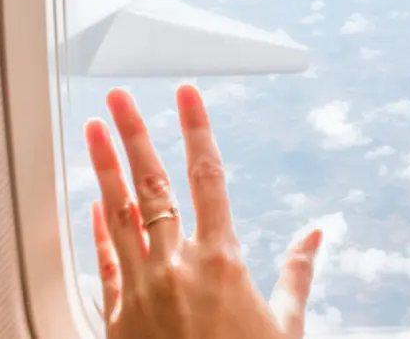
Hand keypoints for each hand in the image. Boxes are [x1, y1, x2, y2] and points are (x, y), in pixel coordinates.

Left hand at [85, 85, 326, 338]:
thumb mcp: (286, 327)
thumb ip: (296, 274)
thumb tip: (318, 235)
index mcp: (222, 263)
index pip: (207, 178)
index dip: (196, 129)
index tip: (187, 93)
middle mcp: (177, 269)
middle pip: (152, 186)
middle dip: (134, 134)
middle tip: (119, 97)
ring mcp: (143, 292)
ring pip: (118, 216)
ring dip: (104, 168)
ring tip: (92, 129)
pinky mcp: (120, 320)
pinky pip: (106, 263)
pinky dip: (98, 230)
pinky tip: (93, 202)